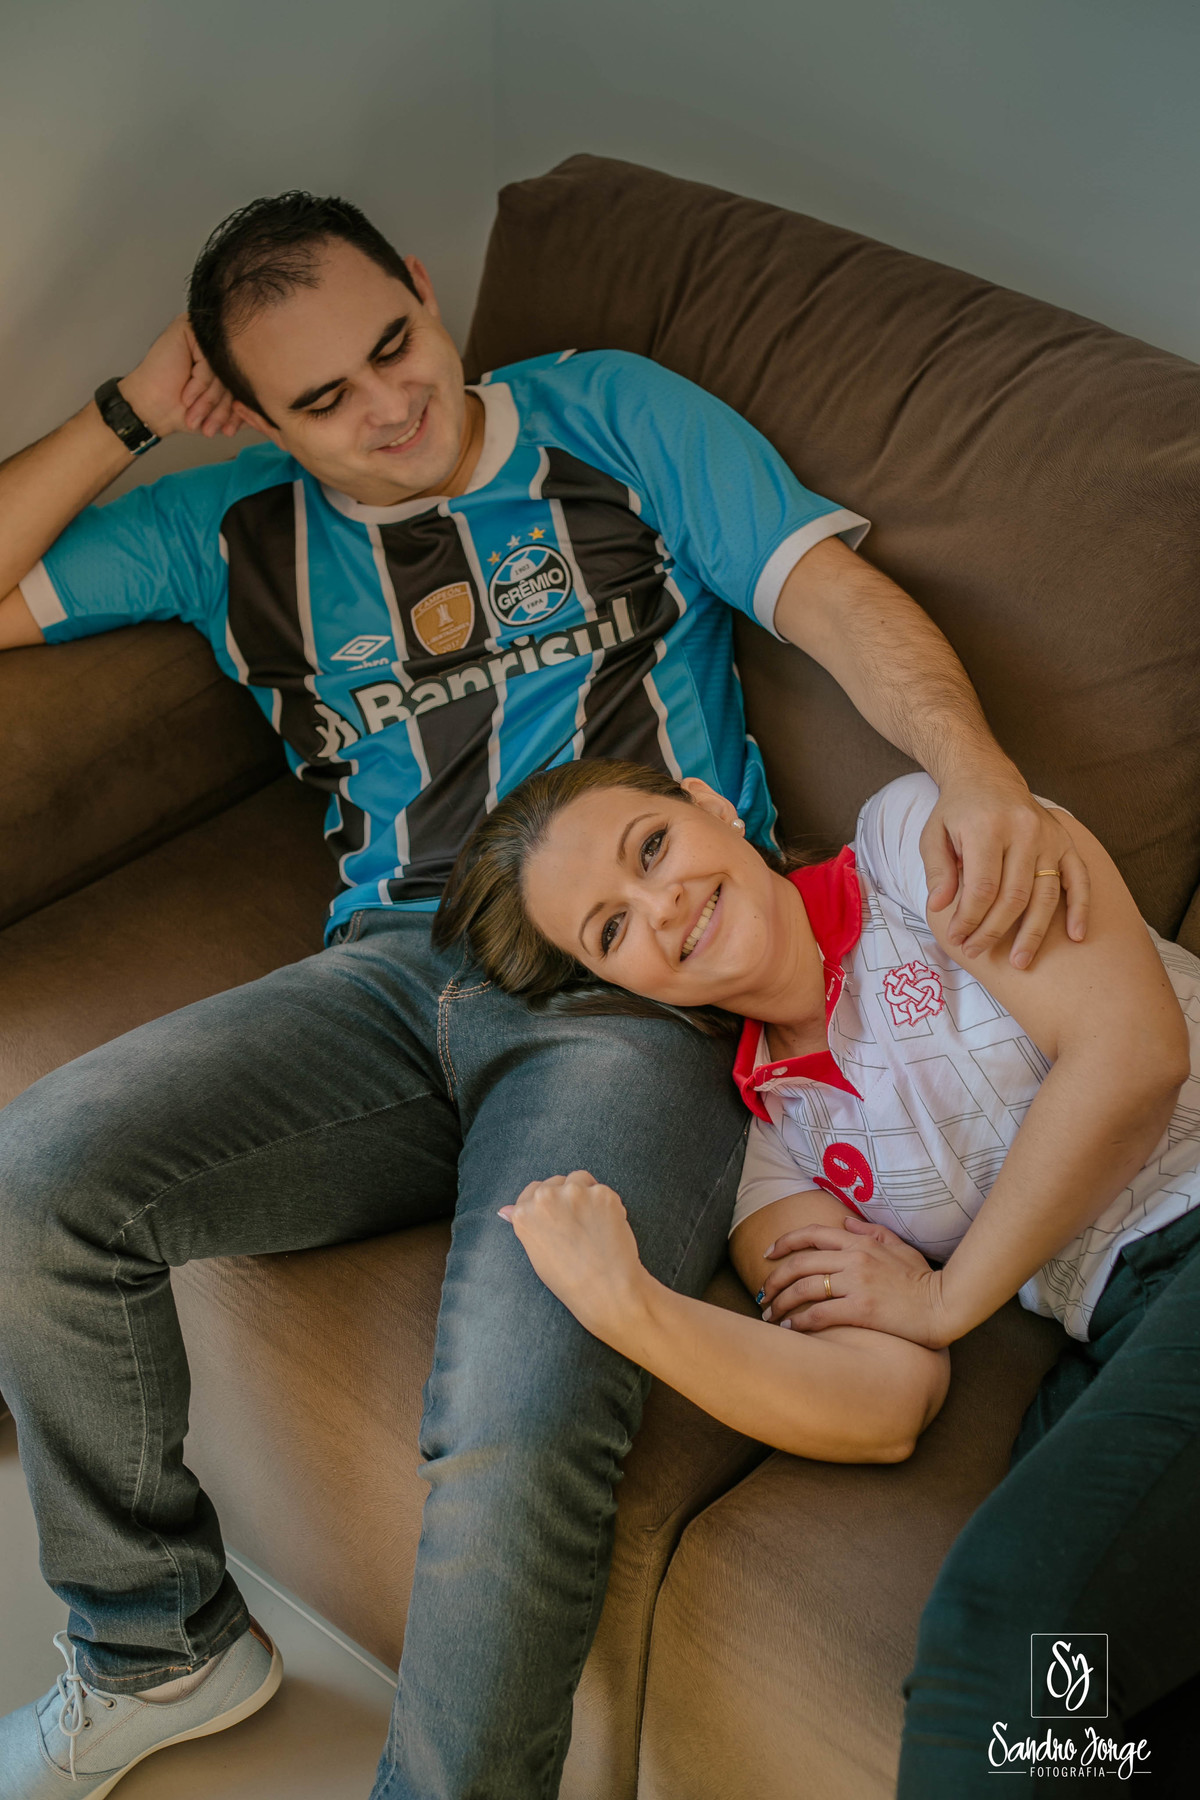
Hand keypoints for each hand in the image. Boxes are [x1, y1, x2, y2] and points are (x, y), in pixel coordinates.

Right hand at [118, 314, 240, 441]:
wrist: (151, 408)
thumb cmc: (183, 410)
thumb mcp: (221, 412)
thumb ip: (244, 408)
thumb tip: (271, 411)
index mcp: (230, 359)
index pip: (245, 382)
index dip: (237, 410)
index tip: (228, 431)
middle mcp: (220, 342)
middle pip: (235, 376)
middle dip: (222, 408)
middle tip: (210, 429)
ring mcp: (205, 334)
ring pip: (223, 371)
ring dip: (209, 401)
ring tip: (195, 416)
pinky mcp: (189, 328)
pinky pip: (208, 363)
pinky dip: (198, 385)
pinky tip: (185, 395)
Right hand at [498, 1170, 648, 1338]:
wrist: (605, 1288)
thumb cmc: (568, 1278)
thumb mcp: (536, 1252)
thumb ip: (524, 1224)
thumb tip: (505, 1210)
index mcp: (525, 1212)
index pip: (533, 1191)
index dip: (547, 1204)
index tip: (556, 1215)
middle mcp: (547, 1197)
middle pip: (556, 1182)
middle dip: (565, 1197)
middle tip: (576, 1223)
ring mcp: (576, 1193)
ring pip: (579, 1179)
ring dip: (585, 1193)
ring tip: (592, 1222)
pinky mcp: (603, 1193)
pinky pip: (602, 1191)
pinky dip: (606, 1204)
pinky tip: (607, 1226)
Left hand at [760, 1215, 953, 1347]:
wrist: (943, 1306)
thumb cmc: (922, 1279)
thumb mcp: (899, 1246)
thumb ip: (870, 1232)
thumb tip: (843, 1222)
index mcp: (860, 1242)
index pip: (811, 1235)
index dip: (784, 1242)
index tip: (767, 1254)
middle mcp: (854, 1259)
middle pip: (799, 1264)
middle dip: (774, 1279)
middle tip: (763, 1294)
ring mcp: (857, 1283)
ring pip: (804, 1288)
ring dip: (781, 1302)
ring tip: (770, 1315)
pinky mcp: (861, 1309)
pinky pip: (819, 1313)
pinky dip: (799, 1321)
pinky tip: (790, 1328)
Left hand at [920, 770, 1089, 967]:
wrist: (987, 777)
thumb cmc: (957, 811)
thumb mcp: (934, 834)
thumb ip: (938, 871)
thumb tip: (939, 908)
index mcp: (987, 828)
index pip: (982, 887)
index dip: (970, 919)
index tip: (958, 938)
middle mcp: (1023, 831)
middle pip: (1013, 896)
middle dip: (994, 931)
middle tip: (977, 952)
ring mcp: (1049, 837)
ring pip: (1045, 895)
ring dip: (1032, 932)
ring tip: (1020, 961)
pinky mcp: (1066, 841)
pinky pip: (1079, 879)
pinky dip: (1080, 908)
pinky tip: (1076, 936)